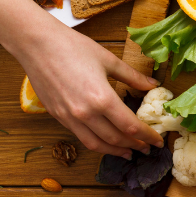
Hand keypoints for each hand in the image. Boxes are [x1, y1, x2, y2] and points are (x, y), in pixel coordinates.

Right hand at [15, 26, 163, 157]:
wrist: (36, 44)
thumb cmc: (74, 47)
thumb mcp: (109, 60)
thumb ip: (132, 76)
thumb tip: (153, 85)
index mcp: (102, 98)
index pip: (131, 126)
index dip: (147, 136)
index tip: (158, 140)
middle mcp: (85, 113)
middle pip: (115, 139)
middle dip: (134, 146)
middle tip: (147, 148)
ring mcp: (69, 117)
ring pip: (96, 144)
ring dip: (115, 151)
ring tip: (128, 152)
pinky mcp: (57, 116)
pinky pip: (80, 136)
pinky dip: (96, 143)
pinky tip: (104, 141)